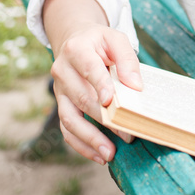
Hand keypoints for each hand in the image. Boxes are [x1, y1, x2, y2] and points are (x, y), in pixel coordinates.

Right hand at [50, 25, 142, 163]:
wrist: (75, 41)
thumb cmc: (100, 42)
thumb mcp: (116, 39)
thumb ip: (127, 59)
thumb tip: (135, 86)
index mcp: (77, 49)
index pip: (88, 67)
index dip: (99, 84)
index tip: (110, 101)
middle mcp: (62, 70)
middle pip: (82, 97)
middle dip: (104, 118)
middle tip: (127, 133)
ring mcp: (59, 90)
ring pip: (70, 118)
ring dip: (90, 138)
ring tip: (110, 153)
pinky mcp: (61, 105)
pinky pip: (66, 129)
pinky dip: (81, 145)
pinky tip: (98, 155)